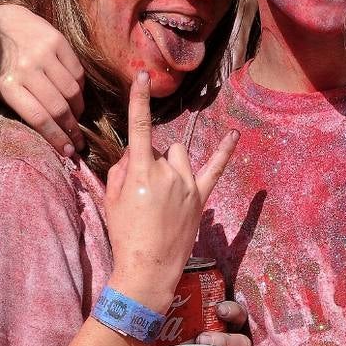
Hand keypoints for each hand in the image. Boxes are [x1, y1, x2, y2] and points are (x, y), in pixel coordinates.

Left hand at [0, 3, 86, 156]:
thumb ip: (21, 105)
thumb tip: (50, 132)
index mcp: (7, 85)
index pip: (38, 118)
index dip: (57, 138)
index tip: (68, 152)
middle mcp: (26, 69)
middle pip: (58, 108)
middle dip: (72, 130)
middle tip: (79, 142)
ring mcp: (43, 54)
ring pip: (72, 92)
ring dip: (78, 110)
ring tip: (76, 118)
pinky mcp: (57, 41)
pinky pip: (77, 72)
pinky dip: (80, 89)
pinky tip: (75, 95)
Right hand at [105, 71, 237, 309]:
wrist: (148, 269)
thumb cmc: (125, 235)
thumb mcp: (111, 200)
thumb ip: (121, 170)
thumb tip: (134, 155)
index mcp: (142, 171)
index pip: (139, 128)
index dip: (138, 100)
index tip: (140, 77)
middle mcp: (168, 173)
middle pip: (158, 150)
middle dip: (149, 162)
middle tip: (140, 194)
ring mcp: (187, 185)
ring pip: (179, 157)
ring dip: (169, 166)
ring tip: (160, 197)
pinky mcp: (201, 198)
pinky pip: (215, 168)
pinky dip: (224, 150)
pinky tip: (234, 135)